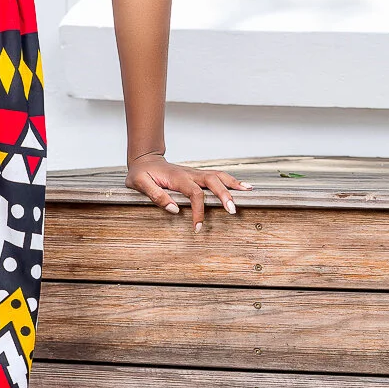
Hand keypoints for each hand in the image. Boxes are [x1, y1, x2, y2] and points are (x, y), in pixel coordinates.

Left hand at [125, 155, 252, 232]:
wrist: (144, 159)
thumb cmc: (141, 173)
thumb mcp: (139, 183)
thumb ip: (156, 195)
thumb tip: (174, 209)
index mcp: (177, 178)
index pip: (194, 193)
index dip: (198, 210)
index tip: (198, 228)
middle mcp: (189, 173)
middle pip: (212, 181)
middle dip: (224, 195)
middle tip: (233, 211)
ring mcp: (195, 173)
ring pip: (218, 176)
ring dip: (233, 184)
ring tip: (249, 192)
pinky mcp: (197, 175)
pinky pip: (217, 176)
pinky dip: (231, 180)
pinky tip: (243, 186)